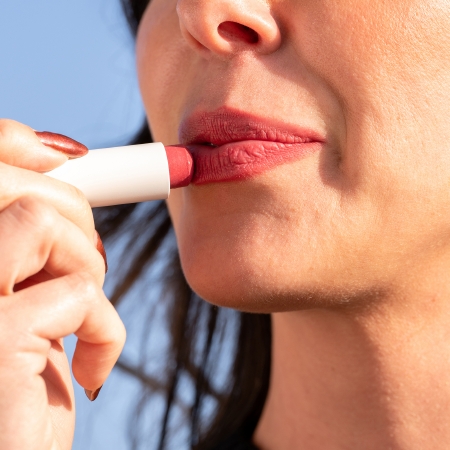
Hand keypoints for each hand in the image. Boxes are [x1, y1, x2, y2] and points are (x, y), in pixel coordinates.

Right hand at [0, 120, 125, 449]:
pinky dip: (104, 325)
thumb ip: (27, 243)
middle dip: (73, 208)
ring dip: (87, 266)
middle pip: (7, 178)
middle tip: (91, 264)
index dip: (15, 145)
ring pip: (44, 220)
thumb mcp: (23, 301)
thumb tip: (64, 161)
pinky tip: (87, 369)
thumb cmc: (21, 393)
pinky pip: (80, 287)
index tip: (69, 158)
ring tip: (82, 317)